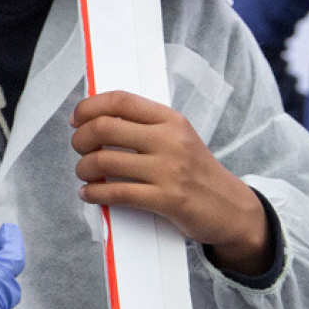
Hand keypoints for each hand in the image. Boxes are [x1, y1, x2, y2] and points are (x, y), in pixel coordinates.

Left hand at [71, 90, 270, 274]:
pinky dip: (94, 193)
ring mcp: (169, 170)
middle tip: (79, 149)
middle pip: (104, 128)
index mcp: (171, 120)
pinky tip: (89, 194)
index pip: (120, 100)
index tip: (76, 119)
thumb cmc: (195, 171)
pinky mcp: (167, 199)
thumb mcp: (178, 138)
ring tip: (84, 173)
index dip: (89, 107)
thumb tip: (93, 119)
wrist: (232, 208)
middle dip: (80, 139)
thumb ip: (144, 126)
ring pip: (104, 161)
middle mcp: (170, 140)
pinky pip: (116, 193)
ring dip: (83, 168)